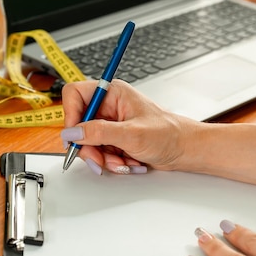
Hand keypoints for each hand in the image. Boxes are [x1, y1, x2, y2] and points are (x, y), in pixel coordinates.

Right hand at [60, 80, 195, 173]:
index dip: (70, 115)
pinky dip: (109, 162)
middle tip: (99, 160)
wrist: (184, 150)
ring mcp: (110, 124)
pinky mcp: (112, 139)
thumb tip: (73, 132)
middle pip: (78, 124)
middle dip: (89, 146)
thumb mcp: (132, 134)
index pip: (75, 94)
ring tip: (122, 162)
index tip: (75, 135)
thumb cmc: (169, 134)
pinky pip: (98, 152)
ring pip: (87, 142)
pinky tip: (126, 162)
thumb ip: (99, 132)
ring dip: (102, 158)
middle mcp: (108, 106)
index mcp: (112, 93)